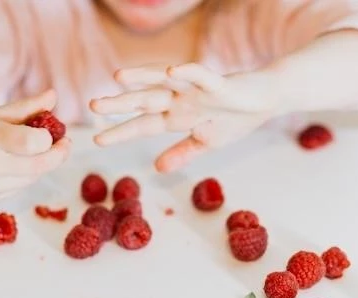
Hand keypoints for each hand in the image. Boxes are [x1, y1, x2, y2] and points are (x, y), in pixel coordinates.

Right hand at [0, 90, 70, 200]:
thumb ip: (28, 107)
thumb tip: (54, 95)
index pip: (34, 142)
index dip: (49, 138)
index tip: (53, 132)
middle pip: (41, 164)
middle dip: (59, 154)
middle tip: (65, 144)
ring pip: (35, 176)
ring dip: (43, 163)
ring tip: (34, 150)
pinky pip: (24, 185)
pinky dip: (28, 174)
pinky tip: (16, 164)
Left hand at [90, 63, 279, 171]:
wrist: (265, 102)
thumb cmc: (235, 119)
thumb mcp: (205, 142)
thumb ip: (181, 153)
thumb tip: (157, 168)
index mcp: (177, 116)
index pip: (144, 124)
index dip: (122, 131)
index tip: (97, 140)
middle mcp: (181, 100)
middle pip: (146, 101)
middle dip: (121, 104)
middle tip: (92, 107)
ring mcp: (197, 90)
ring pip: (165, 81)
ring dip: (143, 78)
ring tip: (119, 77)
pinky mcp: (218, 83)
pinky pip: (201, 74)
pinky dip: (187, 71)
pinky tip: (171, 69)